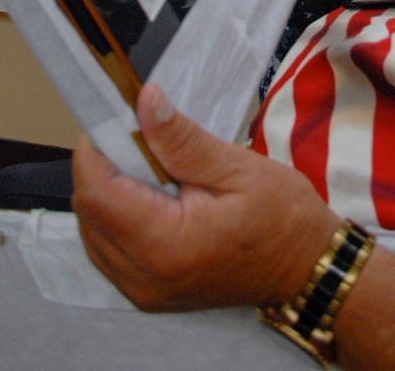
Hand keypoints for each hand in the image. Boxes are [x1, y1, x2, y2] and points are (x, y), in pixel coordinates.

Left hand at [72, 83, 337, 312]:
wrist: (306, 269)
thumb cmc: (282, 217)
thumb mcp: (237, 167)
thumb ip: (182, 139)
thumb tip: (144, 101)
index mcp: (165, 246)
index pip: (96, 194)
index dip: (95, 150)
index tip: (117, 118)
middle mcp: (143, 277)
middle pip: (88, 214)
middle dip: (103, 168)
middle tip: (141, 138)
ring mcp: (143, 291)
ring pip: (93, 233)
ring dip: (108, 193)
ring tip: (151, 167)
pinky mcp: (148, 293)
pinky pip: (110, 250)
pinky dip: (118, 218)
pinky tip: (150, 196)